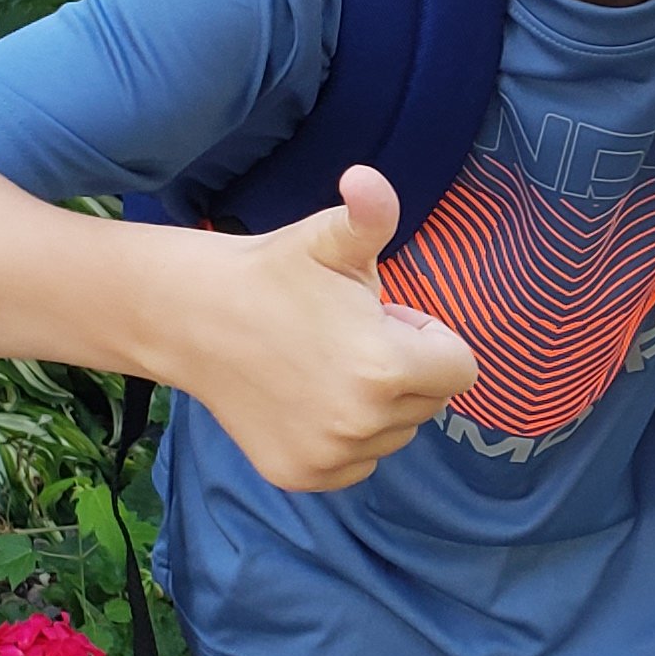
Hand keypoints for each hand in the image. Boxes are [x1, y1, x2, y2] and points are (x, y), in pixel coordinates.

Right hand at [177, 168, 479, 489]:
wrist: (194, 316)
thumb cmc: (274, 272)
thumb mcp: (330, 238)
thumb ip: (371, 213)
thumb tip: (367, 180)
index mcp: (386, 367)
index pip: (460, 369)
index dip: (428, 337)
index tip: (384, 317)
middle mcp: (363, 424)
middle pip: (428, 403)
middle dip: (405, 370)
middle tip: (349, 336)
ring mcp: (330, 457)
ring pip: (393, 434)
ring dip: (377, 405)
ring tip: (326, 363)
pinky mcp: (301, 476)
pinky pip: (356, 462)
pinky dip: (345, 437)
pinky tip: (308, 397)